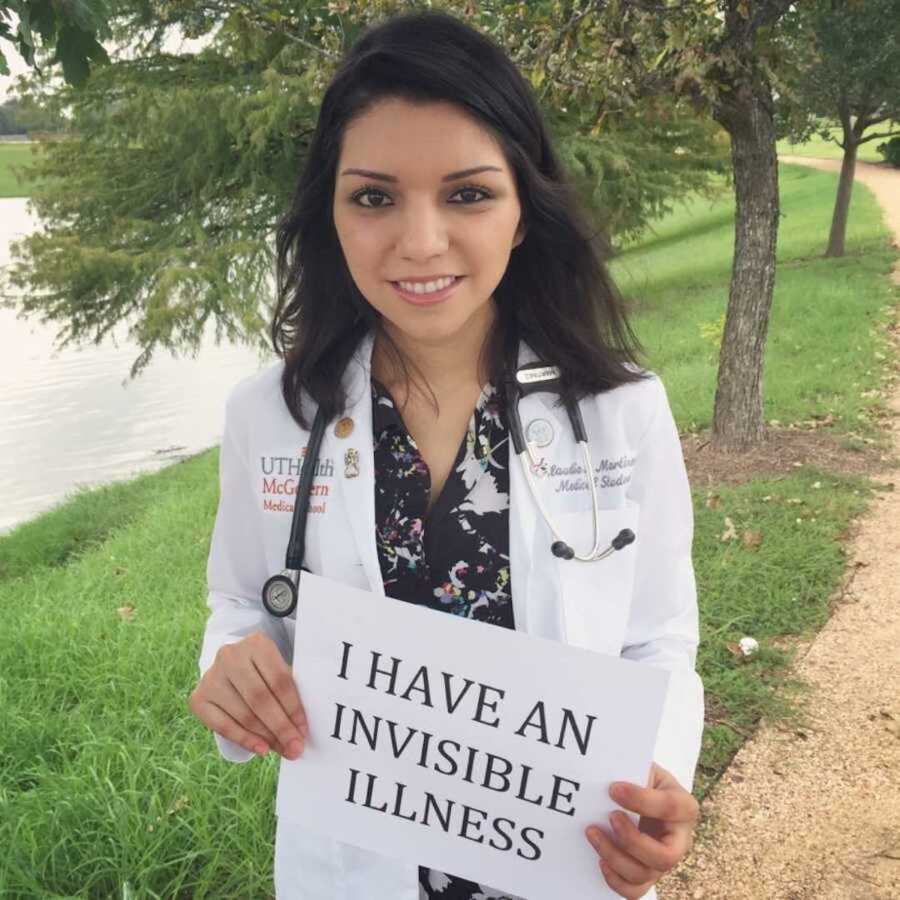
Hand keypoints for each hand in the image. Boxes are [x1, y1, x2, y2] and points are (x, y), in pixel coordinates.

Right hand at [188, 631, 308, 759]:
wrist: (232, 667)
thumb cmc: (264, 672)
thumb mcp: (277, 671)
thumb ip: (288, 693)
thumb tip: (300, 732)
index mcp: (256, 643)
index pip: (279, 679)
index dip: (293, 708)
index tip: (304, 730)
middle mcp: (230, 656)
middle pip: (259, 698)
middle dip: (280, 727)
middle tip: (295, 747)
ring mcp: (211, 677)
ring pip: (244, 714)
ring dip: (266, 737)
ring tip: (283, 749)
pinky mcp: (198, 698)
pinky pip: (224, 726)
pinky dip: (245, 740)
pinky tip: (261, 749)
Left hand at [584, 762, 699, 898]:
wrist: (644, 791)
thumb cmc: (644, 778)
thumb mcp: (645, 768)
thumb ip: (633, 772)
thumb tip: (607, 780)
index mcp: (684, 807)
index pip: (670, 807)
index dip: (642, 800)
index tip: (613, 788)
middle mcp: (680, 840)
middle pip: (665, 857)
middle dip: (632, 840)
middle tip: (610, 817)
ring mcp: (664, 860)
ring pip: (646, 875)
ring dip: (614, 857)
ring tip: (592, 832)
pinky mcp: (647, 873)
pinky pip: (635, 891)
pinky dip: (615, 880)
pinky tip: (600, 859)